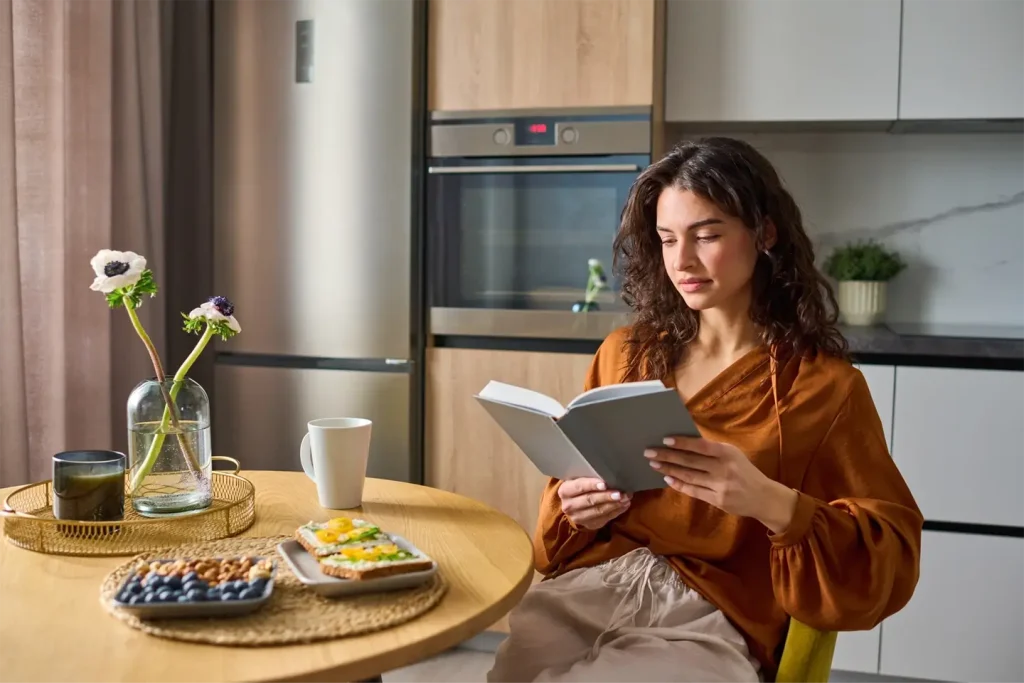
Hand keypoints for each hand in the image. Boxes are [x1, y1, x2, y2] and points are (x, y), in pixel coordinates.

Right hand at [557, 477, 630, 530]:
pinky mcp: (589, 525)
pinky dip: (616, 511)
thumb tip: (609, 474)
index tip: (605, 484)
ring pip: (598, 511)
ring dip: (614, 505)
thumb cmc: (579, 487)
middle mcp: (569, 505)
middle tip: (620, 493)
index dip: (592, 485)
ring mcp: (578, 517)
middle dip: (606, 496)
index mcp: (565, 491)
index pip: (579, 487)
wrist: (574, 505)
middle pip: (590, 500)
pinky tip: (624, 505)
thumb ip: (589, 477)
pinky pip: (605, 519)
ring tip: (626, 498)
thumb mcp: (578, 479)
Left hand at [644, 436, 797, 533]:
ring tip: (654, 464)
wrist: (763, 497)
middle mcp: (724, 468)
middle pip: (690, 461)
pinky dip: (679, 484)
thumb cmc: (744, 471)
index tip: (665, 439)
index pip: (700, 446)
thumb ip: (712, 450)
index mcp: (727, 453)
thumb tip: (684, 442)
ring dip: (669, 470)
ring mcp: (720, 486)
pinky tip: (667, 479)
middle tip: (649, 452)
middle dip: (667, 456)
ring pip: (689, 476)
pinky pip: (693, 491)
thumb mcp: (733, 455)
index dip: (682, 442)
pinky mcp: (717, 500)